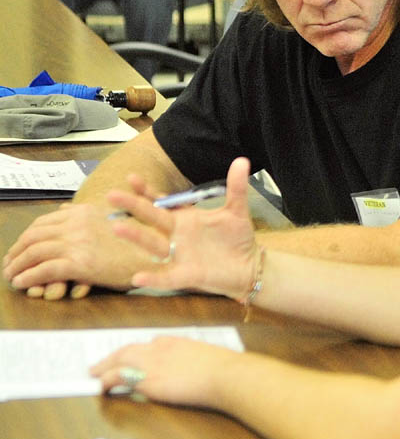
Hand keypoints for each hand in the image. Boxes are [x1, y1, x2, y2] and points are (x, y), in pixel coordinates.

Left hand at [3, 201, 157, 298]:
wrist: (158, 256)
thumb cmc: (140, 242)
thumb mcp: (116, 220)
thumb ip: (89, 213)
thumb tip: (64, 210)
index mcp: (85, 212)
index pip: (44, 222)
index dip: (26, 236)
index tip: (19, 248)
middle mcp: (78, 224)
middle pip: (34, 236)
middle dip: (17, 251)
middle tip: (10, 263)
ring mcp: (78, 243)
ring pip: (34, 252)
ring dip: (17, 265)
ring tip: (12, 275)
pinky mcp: (80, 263)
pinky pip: (44, 269)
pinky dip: (28, 276)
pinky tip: (22, 282)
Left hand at [91, 336, 239, 405]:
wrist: (223, 374)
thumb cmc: (221, 367)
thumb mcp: (205, 355)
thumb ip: (192, 358)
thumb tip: (192, 368)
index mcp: (174, 340)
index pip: (148, 344)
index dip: (136, 351)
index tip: (130, 357)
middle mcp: (159, 347)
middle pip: (128, 348)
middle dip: (112, 356)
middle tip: (100, 363)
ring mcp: (151, 362)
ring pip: (118, 359)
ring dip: (103, 366)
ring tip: (93, 373)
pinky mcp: (147, 379)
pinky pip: (118, 376)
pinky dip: (105, 380)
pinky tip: (100, 386)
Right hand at [108, 157, 257, 299]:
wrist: (248, 266)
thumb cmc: (237, 238)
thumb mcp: (236, 210)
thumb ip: (236, 187)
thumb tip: (242, 160)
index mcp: (185, 217)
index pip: (161, 202)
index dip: (147, 191)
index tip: (132, 178)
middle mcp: (176, 235)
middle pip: (151, 218)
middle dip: (133, 206)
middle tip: (111, 195)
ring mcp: (179, 255)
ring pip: (153, 245)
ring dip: (136, 237)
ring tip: (117, 228)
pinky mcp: (186, 275)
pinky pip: (166, 278)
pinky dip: (153, 278)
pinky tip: (138, 277)